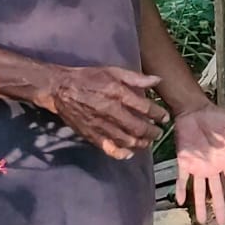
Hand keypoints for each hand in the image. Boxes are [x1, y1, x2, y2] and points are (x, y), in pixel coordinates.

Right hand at [41, 66, 168, 159]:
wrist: (60, 89)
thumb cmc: (88, 78)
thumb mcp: (113, 71)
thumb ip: (136, 78)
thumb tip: (157, 80)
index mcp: (117, 93)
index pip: (145, 108)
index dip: (158, 114)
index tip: (165, 117)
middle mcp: (110, 111)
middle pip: (138, 127)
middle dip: (152, 132)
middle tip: (158, 133)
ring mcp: (100, 125)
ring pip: (125, 140)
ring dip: (140, 143)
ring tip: (147, 142)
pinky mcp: (91, 134)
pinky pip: (108, 148)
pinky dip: (121, 153)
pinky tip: (129, 153)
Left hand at [173, 104, 224, 224]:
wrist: (193, 110)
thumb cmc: (213, 115)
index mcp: (224, 159)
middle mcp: (211, 167)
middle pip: (217, 191)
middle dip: (220, 207)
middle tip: (223, 223)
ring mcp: (197, 166)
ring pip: (199, 190)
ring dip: (201, 205)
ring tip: (202, 220)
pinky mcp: (184, 161)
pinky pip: (182, 179)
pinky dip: (181, 190)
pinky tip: (181, 201)